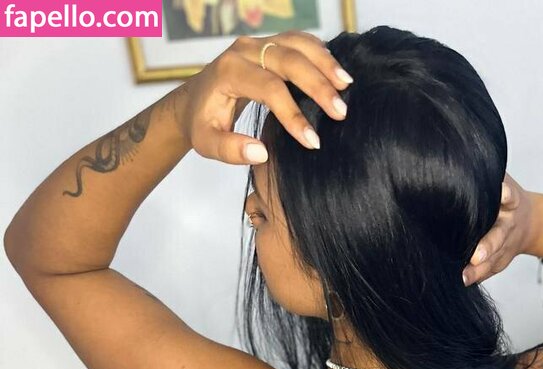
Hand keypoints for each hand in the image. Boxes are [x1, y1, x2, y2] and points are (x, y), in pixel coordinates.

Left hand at [179, 31, 352, 163]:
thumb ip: (230, 150)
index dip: (293, 114)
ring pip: (298, 44)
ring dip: (325, 63)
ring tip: (347, 86)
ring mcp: (258, 43)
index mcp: (230, 72)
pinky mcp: (269, 43)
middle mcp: (245, 50)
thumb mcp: (207, 143)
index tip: (313, 141)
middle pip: (290, 60)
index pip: (270, 89)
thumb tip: (261, 152)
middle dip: (318, 86)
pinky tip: (336, 72)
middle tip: (341, 112)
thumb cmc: (202, 123)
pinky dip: (320, 54)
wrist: (194, 100)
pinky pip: (299, 41)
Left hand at [462, 172, 534, 286]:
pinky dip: (478, 276)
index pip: (510, 195)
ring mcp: (507, 244)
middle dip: (488, 246)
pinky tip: (463, 280)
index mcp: (510, 200)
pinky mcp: (502, 260)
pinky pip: (491, 270)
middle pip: (499, 236)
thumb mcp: (500, 180)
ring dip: (480, 268)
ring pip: (495, 259)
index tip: (502, 193)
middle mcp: (509, 223)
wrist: (530, 220)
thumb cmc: (502, 197)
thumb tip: (451, 158)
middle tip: (476, 256)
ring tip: (464, 276)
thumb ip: (483, 177)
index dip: (506, 194)